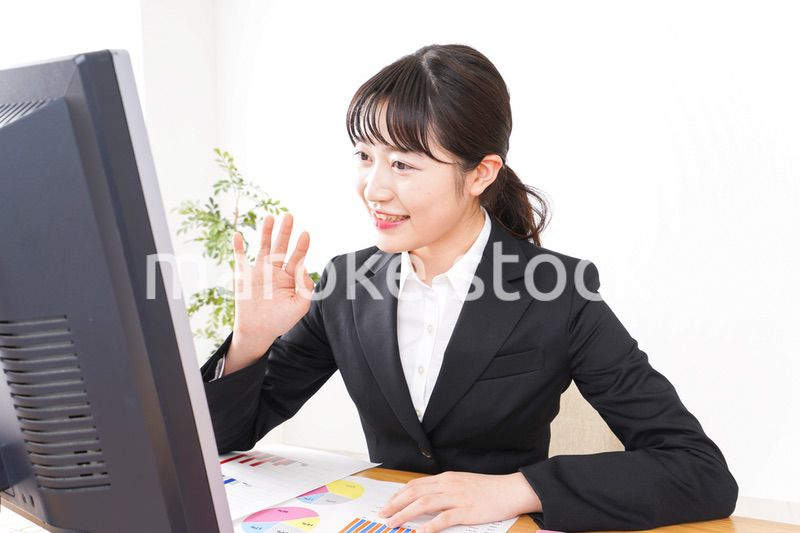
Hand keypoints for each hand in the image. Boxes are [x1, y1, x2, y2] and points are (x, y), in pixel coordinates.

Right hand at [225, 213, 314, 373]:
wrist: (258, 331)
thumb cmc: (281, 320)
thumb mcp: (301, 306)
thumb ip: (306, 287)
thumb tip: (303, 267)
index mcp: (290, 277)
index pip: (297, 257)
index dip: (302, 246)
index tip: (306, 233)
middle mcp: (275, 270)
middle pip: (281, 246)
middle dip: (285, 232)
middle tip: (289, 215)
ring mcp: (259, 271)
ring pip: (263, 247)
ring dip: (266, 233)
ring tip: (270, 218)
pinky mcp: (244, 276)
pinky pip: (240, 258)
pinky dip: (238, 247)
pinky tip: (238, 235)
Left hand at [377, 471, 541, 532]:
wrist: (510, 490)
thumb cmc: (487, 489)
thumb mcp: (462, 483)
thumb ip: (444, 489)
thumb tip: (424, 499)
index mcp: (446, 478)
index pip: (415, 485)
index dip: (398, 495)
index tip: (387, 504)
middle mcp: (448, 485)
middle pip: (414, 492)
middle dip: (395, 504)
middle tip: (383, 515)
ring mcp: (457, 497)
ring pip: (424, 504)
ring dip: (405, 514)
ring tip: (393, 523)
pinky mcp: (466, 511)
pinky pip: (443, 519)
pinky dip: (429, 526)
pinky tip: (419, 532)